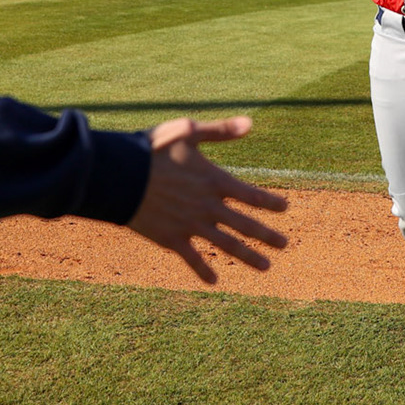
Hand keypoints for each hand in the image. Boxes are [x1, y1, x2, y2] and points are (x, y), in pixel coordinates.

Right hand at [128, 117, 288, 283]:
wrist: (119, 177)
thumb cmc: (152, 150)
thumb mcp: (188, 132)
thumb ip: (220, 130)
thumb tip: (251, 123)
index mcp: (214, 181)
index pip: (252, 195)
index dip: (270, 202)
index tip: (285, 208)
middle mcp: (208, 206)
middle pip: (245, 225)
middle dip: (267, 236)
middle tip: (285, 244)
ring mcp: (191, 225)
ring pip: (226, 245)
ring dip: (247, 256)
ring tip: (266, 267)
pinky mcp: (172, 239)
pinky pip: (192, 258)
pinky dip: (203, 270)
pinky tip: (214, 281)